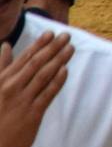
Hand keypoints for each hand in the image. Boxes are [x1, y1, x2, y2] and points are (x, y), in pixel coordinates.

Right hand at [0, 29, 71, 146]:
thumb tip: (5, 45)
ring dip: (58, 60)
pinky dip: (57, 81)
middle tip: (66, 36)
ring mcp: (22, 101)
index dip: (39, 44)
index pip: (24, 58)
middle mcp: (12, 88)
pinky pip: (48, 94)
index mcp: (2, 81)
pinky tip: (65, 70)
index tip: (51, 32)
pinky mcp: (33, 114)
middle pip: (36, 64)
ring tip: (70, 48)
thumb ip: (2, 66)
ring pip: (44, 76)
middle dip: (52, 48)